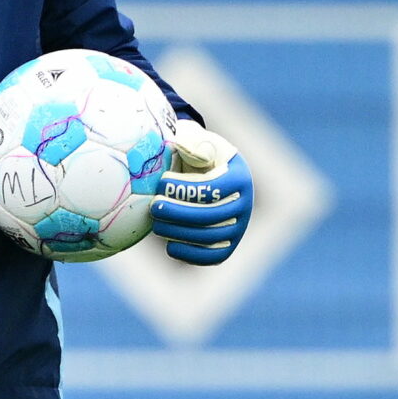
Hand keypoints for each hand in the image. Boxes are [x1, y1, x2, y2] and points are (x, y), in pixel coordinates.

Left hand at [153, 121, 252, 264]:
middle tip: (153, 206)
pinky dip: (191, 255)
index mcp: (238, 177)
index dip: (184, 189)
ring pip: (210, 237)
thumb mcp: (194, 140)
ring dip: (178, 233)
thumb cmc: (193, 154)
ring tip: (156, 224)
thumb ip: (191, 143)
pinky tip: (170, 246)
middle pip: (211, 215)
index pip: (213, 188)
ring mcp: (238, 227)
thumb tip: (186, 149)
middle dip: (177, 213)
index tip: (160, 182)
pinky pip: (213, 257)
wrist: (202, 173)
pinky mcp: (227, 245)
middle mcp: (244, 204)